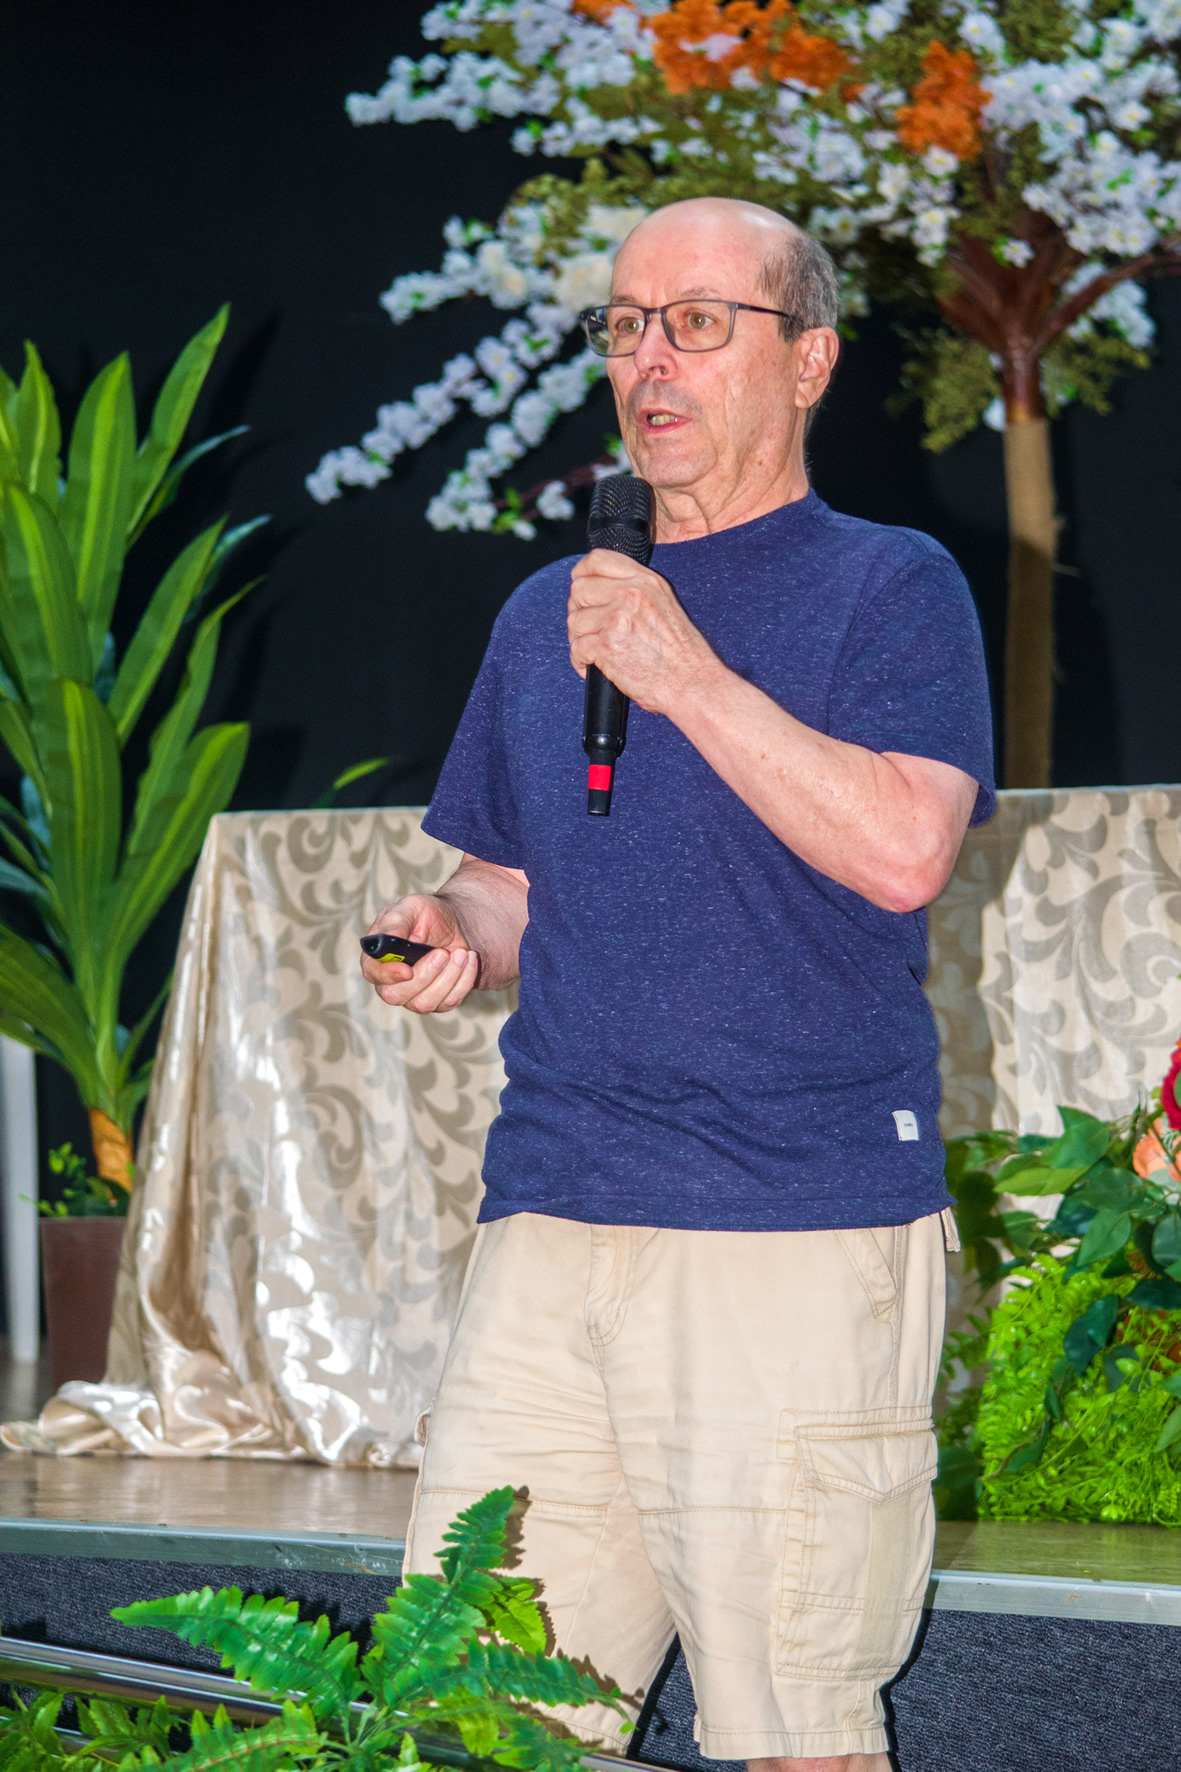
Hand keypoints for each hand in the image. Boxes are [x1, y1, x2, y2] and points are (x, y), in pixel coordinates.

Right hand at [360, 894, 479, 1014]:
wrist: (455, 924)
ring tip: (461, 952)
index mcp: (378, 956)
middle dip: (424, 976)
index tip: (407, 970)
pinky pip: (449, 1002)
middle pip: (397, 995)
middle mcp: (391, 981)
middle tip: (443, 953)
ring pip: (424, 1003)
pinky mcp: (437, 1002)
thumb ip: (396, 923)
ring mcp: (413, 995)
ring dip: (448, 977)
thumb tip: (388, 940)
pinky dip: (464, 980)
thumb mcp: (410, 908)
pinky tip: (468, 959)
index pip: (373, 973)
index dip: (388, 975)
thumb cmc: (426, 914)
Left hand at [567, 549, 717, 713]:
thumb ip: (636, 591)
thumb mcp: (665, 605)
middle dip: (579, 611)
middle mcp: (631, 594)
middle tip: (590, 628)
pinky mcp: (606, 644)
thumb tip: (602, 588)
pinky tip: (594, 666)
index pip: (597, 560)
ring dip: (579, 639)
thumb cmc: (683, 654)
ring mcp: (617, 618)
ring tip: (596, 652)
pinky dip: (580, 661)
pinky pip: (576, 648)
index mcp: (645, 581)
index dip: (582, 575)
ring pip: (574, 620)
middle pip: (579, 589)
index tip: (583, 592)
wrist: (691, 683)